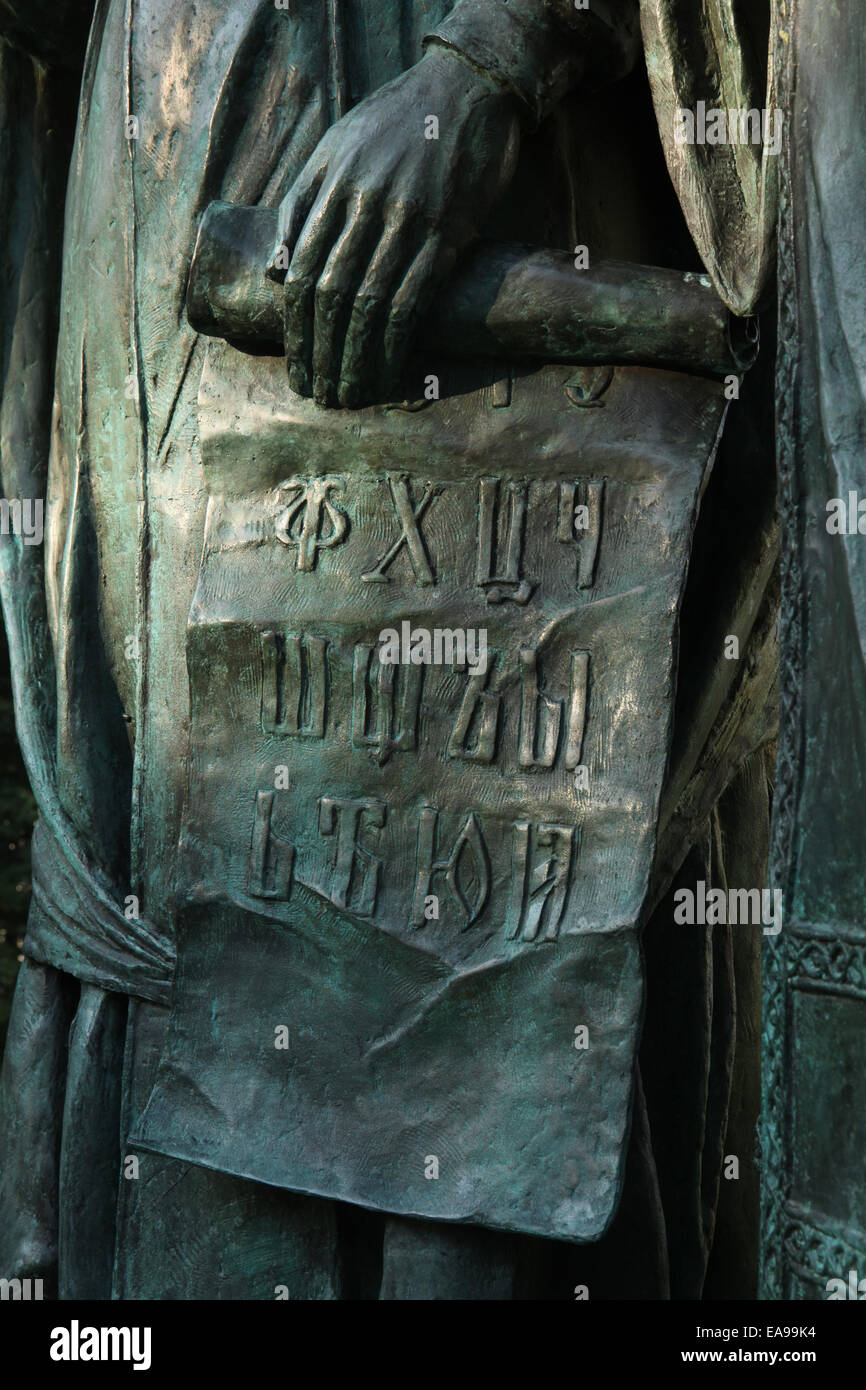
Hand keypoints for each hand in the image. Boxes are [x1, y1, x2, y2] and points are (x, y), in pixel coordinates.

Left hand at [267, 44, 522, 407]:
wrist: (467, 88)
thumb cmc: (398, 122)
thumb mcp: (337, 146)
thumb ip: (303, 202)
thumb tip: (276, 272)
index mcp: (330, 184)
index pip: (303, 271)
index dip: (296, 328)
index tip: (297, 366)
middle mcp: (363, 203)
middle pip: (330, 295)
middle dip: (321, 353)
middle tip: (319, 394)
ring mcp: (406, 219)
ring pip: (368, 304)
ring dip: (355, 359)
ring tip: (349, 394)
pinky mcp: (447, 233)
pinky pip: (412, 301)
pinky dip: (395, 344)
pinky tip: (388, 371)